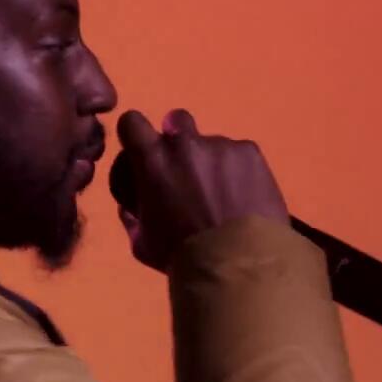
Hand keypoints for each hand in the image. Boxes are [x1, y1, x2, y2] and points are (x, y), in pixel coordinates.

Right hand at [115, 108, 288, 270]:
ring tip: (224, 194)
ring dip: (211, 162)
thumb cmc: (181, 255)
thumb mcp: (141, 241)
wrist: (237, 261)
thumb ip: (133, 216)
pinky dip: (238, 171)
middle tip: (186, 170)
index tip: (142, 150)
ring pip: (211, 143)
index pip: (131, 122)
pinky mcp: (250, 152)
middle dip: (177, 139)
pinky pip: (239, 154)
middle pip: (176, 120)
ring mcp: (221, 145)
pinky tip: (244, 196)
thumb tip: (131, 206)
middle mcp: (185, 143)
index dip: (135, 134)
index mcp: (152, 160)